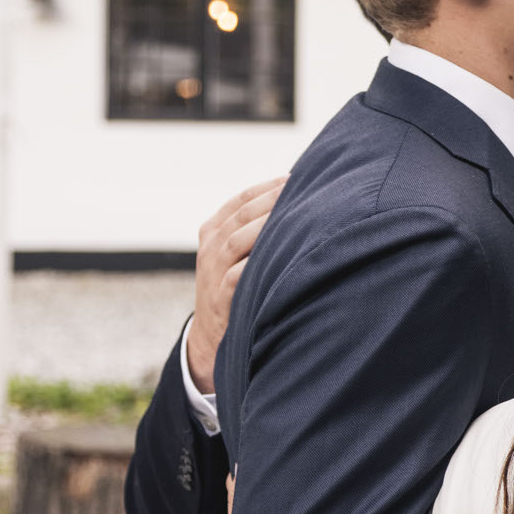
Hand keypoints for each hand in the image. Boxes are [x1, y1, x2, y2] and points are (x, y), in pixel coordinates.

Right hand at [187, 176, 285, 392]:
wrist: (210, 337)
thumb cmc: (235, 286)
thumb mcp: (236, 253)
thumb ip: (255, 228)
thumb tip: (299, 199)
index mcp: (212, 231)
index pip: (240, 200)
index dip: (268, 187)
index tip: (296, 176)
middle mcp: (210, 248)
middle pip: (241, 215)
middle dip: (272, 200)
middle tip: (303, 188)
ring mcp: (212, 272)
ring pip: (237, 241)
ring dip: (267, 226)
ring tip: (297, 214)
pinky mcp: (221, 298)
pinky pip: (238, 276)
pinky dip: (258, 264)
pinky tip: (284, 254)